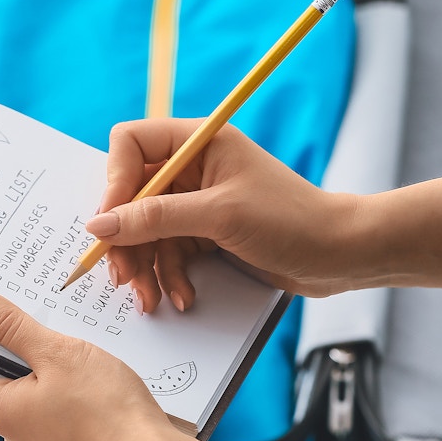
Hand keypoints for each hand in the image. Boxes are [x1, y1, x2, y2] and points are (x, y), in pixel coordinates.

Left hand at [0, 286, 183, 440]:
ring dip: (45, 383)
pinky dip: (68, 409)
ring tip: (79, 365)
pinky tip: (97, 398)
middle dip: (12, 355)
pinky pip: (58, 429)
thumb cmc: (109, 410)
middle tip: (41, 330)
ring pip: (30, 408)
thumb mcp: (58, 352)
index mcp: (0, 411)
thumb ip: (8, 324)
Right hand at [90, 119, 358, 311]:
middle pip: (131, 195)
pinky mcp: (205, 232)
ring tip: (150, 299)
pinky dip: (168, 277)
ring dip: (144, 267)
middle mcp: (192, 167)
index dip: (114, 181)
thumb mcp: (219, 216)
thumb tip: (99, 225)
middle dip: (125, 238)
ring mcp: (198, 202)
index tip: (111, 222)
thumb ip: (155, 218)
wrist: (342, 256)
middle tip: (120, 274)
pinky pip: (167, 252)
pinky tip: (181, 297)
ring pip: (145, 230)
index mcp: (198, 141)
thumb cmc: (291, 221)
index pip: (130, 144)